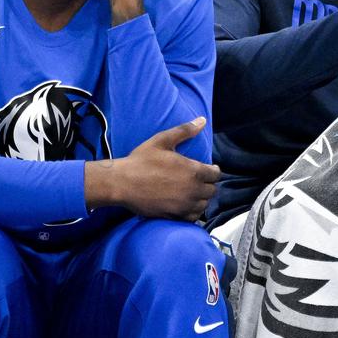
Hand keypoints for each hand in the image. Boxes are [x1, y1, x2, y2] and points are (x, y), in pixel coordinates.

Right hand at [85, 118, 218, 221]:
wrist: (121, 183)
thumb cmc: (141, 160)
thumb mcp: (162, 140)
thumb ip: (184, 131)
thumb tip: (202, 120)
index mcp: (194, 171)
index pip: (216, 174)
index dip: (212, 170)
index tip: (207, 169)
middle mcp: (193, 190)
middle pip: (212, 190)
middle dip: (207, 184)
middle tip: (198, 180)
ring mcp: (184, 205)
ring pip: (204, 204)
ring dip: (201, 198)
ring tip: (192, 192)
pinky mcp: (174, 216)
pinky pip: (192, 217)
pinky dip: (192, 211)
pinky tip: (185, 204)